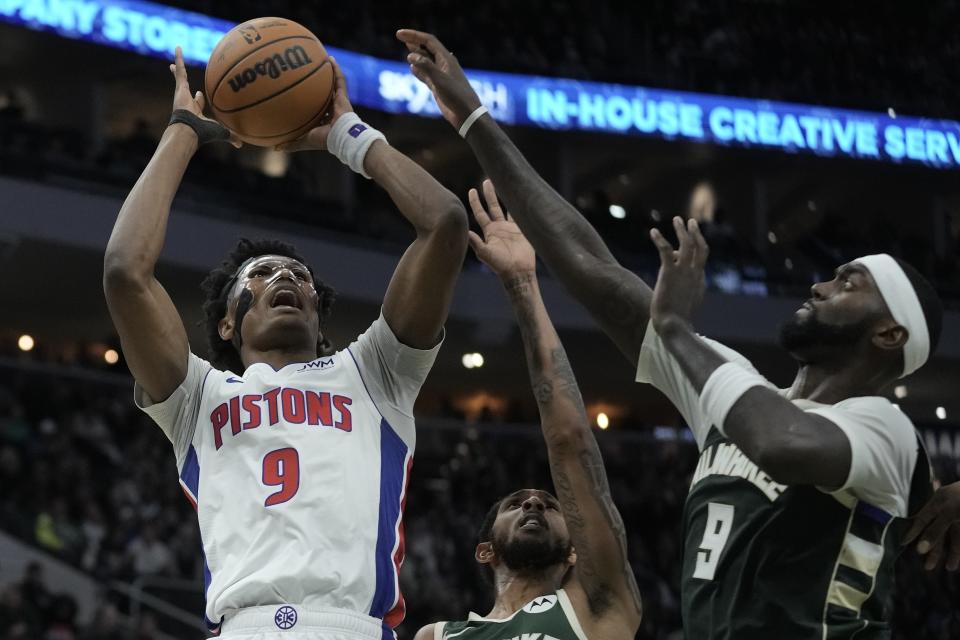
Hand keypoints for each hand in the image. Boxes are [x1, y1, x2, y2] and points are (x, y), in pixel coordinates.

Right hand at [168, 46, 239, 147]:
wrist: (189, 130)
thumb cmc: (204, 133)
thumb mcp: (221, 132)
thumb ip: (231, 137)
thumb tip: (242, 145)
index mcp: (195, 112)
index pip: (197, 103)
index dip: (199, 99)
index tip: (200, 95)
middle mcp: (187, 102)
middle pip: (185, 90)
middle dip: (184, 84)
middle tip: (182, 78)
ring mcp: (182, 94)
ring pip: (180, 77)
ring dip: (178, 66)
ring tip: (176, 56)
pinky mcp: (179, 87)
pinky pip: (180, 69)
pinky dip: (179, 58)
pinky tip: (178, 47)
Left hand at [275, 57, 352, 151]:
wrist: (342, 137)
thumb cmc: (325, 140)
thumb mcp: (304, 141)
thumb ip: (291, 143)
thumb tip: (274, 148)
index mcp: (323, 120)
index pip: (314, 109)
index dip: (307, 102)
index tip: (297, 94)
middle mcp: (331, 109)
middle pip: (322, 95)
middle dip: (316, 86)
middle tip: (305, 73)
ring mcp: (338, 102)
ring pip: (332, 85)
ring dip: (327, 74)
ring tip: (319, 60)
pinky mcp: (344, 96)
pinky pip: (340, 80)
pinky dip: (336, 69)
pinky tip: (330, 58)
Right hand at [396, 29, 481, 129]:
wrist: (466, 114)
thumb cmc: (457, 96)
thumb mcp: (440, 80)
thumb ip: (426, 66)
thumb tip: (410, 55)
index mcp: (446, 59)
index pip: (428, 41)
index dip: (414, 35)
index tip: (399, 34)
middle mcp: (444, 64)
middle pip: (427, 48)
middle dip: (414, 41)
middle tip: (400, 37)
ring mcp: (441, 75)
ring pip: (427, 61)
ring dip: (417, 55)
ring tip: (407, 49)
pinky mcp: (439, 86)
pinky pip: (427, 74)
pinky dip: (419, 70)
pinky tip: (412, 68)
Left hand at [467, 179, 535, 278]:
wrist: (518, 271)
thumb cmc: (500, 265)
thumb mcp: (485, 253)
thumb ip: (476, 242)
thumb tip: (466, 231)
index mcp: (489, 232)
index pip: (480, 213)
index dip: (475, 202)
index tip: (472, 190)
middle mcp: (499, 227)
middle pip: (493, 206)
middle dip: (490, 194)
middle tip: (487, 180)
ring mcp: (511, 228)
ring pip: (507, 207)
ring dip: (506, 196)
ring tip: (505, 183)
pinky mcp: (523, 229)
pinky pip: (520, 214)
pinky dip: (520, 206)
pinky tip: (520, 195)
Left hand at [649, 217, 708, 334]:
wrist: (674, 326)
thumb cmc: (677, 322)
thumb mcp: (687, 307)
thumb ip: (687, 298)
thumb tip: (685, 299)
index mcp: (700, 281)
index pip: (700, 260)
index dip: (693, 252)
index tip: (682, 247)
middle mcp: (695, 274)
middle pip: (700, 247)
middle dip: (696, 233)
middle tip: (690, 221)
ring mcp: (683, 272)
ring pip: (687, 244)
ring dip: (682, 230)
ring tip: (677, 219)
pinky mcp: (669, 273)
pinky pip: (665, 250)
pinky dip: (659, 239)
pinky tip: (652, 232)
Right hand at [904, 481, 959, 570]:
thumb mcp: (949, 512)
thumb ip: (935, 530)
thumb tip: (919, 548)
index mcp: (939, 501)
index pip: (922, 518)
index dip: (913, 532)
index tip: (904, 544)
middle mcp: (949, 509)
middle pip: (938, 531)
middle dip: (935, 549)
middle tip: (929, 567)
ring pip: (954, 537)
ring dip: (952, 553)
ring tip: (950, 568)